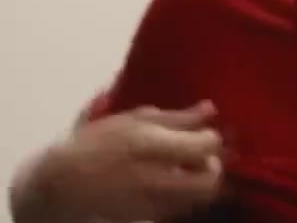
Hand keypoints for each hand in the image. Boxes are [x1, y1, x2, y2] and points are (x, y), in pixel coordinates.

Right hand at [31, 101, 223, 222]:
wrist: (61, 185)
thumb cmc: (95, 145)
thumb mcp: (133, 121)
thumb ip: (176, 118)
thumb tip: (209, 109)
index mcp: (155, 148)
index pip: (208, 146)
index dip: (211, 138)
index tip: (201, 134)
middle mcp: (159, 180)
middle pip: (210, 181)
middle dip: (211, 167)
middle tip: (197, 156)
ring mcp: (155, 203)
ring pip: (197, 197)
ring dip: (197, 181)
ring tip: (180, 168)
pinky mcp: (149, 217)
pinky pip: (179, 207)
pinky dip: (181, 194)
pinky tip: (166, 181)